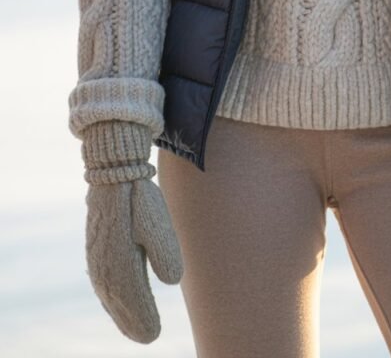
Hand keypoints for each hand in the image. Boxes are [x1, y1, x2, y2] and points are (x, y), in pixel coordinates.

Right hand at [85, 177, 182, 342]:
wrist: (113, 174)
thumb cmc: (139, 198)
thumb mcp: (156, 220)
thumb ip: (164, 252)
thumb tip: (172, 282)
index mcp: (120, 262)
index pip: (133, 301)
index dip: (143, 320)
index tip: (154, 336)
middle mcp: (104, 266)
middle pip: (119, 304)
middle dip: (132, 322)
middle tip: (148, 338)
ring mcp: (97, 259)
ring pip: (109, 296)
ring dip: (120, 314)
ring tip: (133, 329)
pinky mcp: (96, 250)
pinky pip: (103, 285)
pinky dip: (111, 299)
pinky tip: (117, 304)